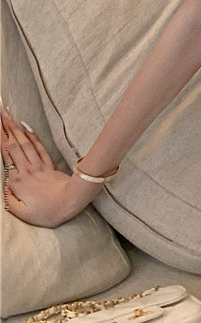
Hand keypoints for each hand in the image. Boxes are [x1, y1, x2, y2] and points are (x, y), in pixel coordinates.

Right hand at [2, 107, 96, 226]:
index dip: (0, 137)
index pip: (4, 153)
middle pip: (12, 143)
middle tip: (0, 110)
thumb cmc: (47, 212)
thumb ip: (8, 200)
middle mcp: (26, 169)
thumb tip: (4, 187)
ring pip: (24, 142)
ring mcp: (38, 165)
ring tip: (7, 114)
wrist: (71, 202)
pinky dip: (31, 136)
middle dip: (5, 126)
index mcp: (16, 181)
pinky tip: (26, 127)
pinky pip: (38, 147)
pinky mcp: (48, 165)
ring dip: (15, 127)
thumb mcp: (21, 213)